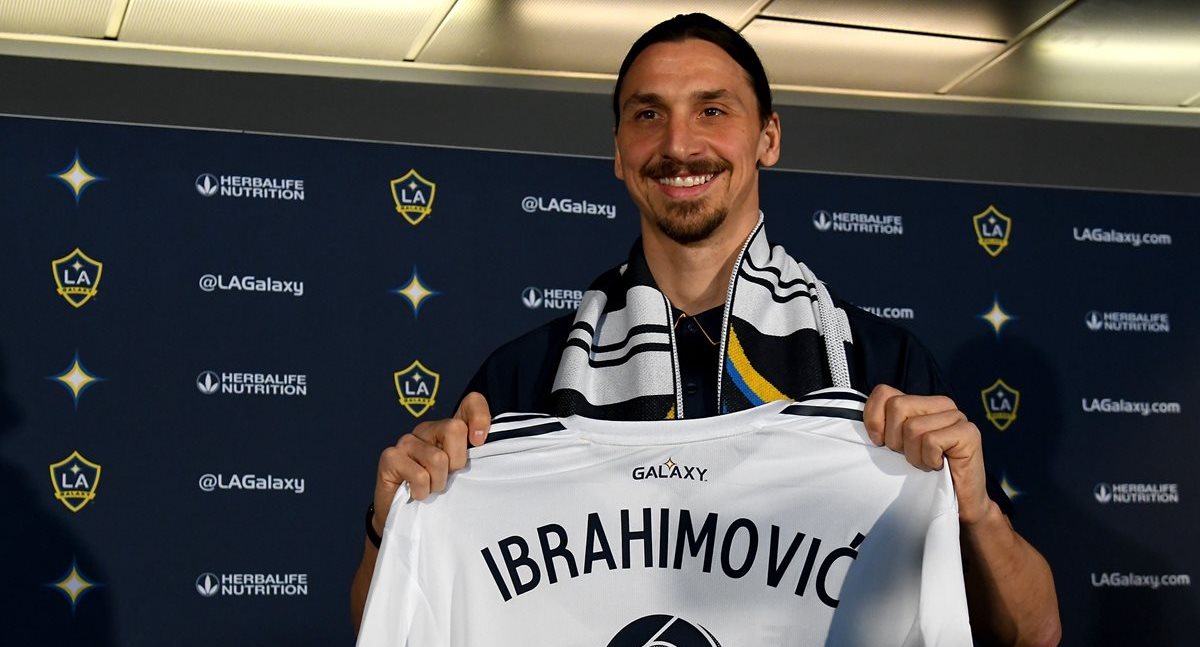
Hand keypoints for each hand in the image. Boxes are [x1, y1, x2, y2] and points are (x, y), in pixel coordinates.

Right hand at [371, 392, 491, 533]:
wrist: (405, 517)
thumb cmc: (438, 494)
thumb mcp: (464, 476)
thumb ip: (477, 458)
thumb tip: (484, 443)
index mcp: (449, 430)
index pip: (471, 403)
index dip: (480, 417)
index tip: (479, 441)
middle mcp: (427, 429)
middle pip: (454, 428)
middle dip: (457, 462)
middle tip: (448, 478)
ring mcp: (407, 441)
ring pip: (437, 458)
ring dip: (438, 483)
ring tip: (431, 488)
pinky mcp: (390, 456)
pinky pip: (419, 475)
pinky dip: (422, 491)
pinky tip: (417, 493)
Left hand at [862, 384, 991, 523]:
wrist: (957, 504)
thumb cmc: (924, 476)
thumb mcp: (897, 446)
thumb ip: (884, 427)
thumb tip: (857, 421)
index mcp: (922, 402)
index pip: (884, 393)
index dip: (874, 420)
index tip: (880, 442)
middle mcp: (942, 404)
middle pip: (897, 407)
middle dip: (895, 439)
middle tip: (910, 456)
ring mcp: (958, 417)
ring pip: (913, 427)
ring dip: (914, 455)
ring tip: (926, 463)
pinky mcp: (969, 433)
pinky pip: (931, 441)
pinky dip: (929, 460)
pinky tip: (939, 466)